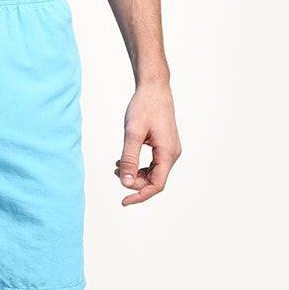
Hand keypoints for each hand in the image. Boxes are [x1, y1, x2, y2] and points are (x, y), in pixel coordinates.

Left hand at [115, 82, 180, 205]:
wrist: (154, 88)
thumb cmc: (144, 106)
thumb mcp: (132, 133)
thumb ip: (129, 159)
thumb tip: (125, 183)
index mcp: (168, 153)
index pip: (156, 185)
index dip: (140, 195)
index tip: (123, 201)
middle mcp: (172, 154)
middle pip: (154, 181)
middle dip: (134, 182)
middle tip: (116, 173)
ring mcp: (169, 150)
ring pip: (151, 174)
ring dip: (134, 175)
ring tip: (117, 167)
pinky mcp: (163, 147)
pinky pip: (151, 165)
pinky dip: (137, 167)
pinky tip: (123, 162)